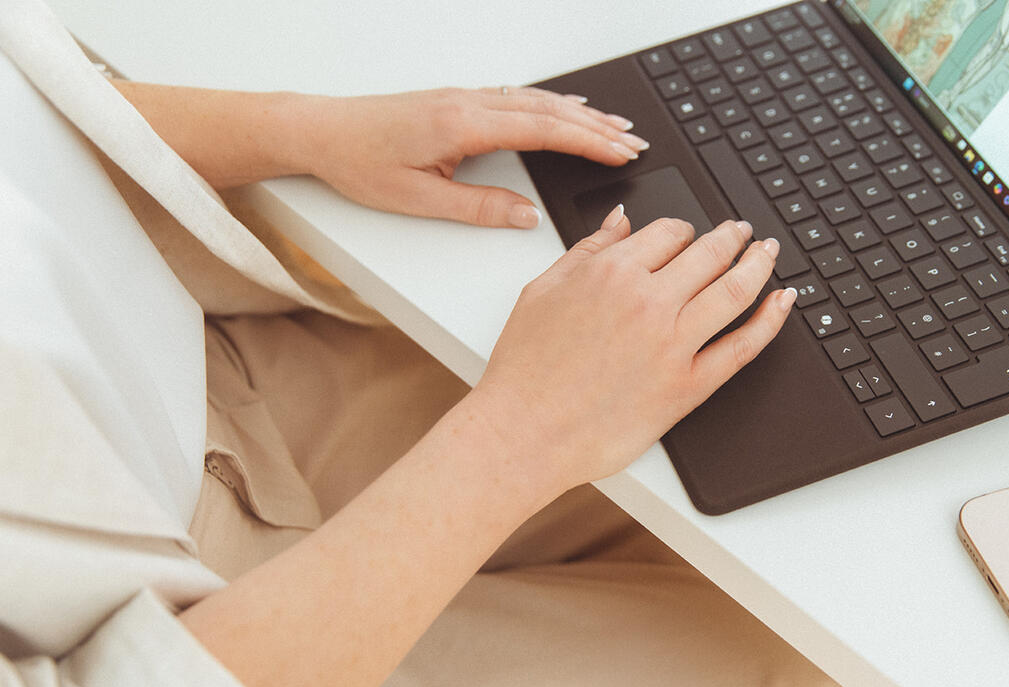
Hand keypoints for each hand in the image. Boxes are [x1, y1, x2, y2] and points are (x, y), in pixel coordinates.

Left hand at [302, 87, 646, 227]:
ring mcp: (464, 97)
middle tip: (635, 142)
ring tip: (616, 127)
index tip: (620, 153)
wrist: (320, 132)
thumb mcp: (419, 200)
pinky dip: (552, 103)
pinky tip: (568, 107)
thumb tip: (526, 215)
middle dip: (597, 127)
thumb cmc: (359, 163)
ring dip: (581, 113)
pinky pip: (518, 97)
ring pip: (536, 100)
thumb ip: (479, 208)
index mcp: (463, 126)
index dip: (587, 142)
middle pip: (549, 110)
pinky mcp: (457, 100)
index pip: (542, 131)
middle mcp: (468, 103)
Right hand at [467, 207, 796, 494]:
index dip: (685, 230)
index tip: (691, 234)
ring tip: (768, 252)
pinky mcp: (688, 387)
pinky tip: (784, 301)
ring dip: (760, 264)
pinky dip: (770, 320)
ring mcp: (673, 344)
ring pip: (734, 290)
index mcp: (612, 272)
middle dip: (731, 237)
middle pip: (708, 254)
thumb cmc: (524, 370)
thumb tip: (621, 220)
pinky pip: (743, 346)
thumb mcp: (542, 290)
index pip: (668, 233)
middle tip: (743, 232)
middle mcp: (648, 302)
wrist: (523, 433)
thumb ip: (587, 250)